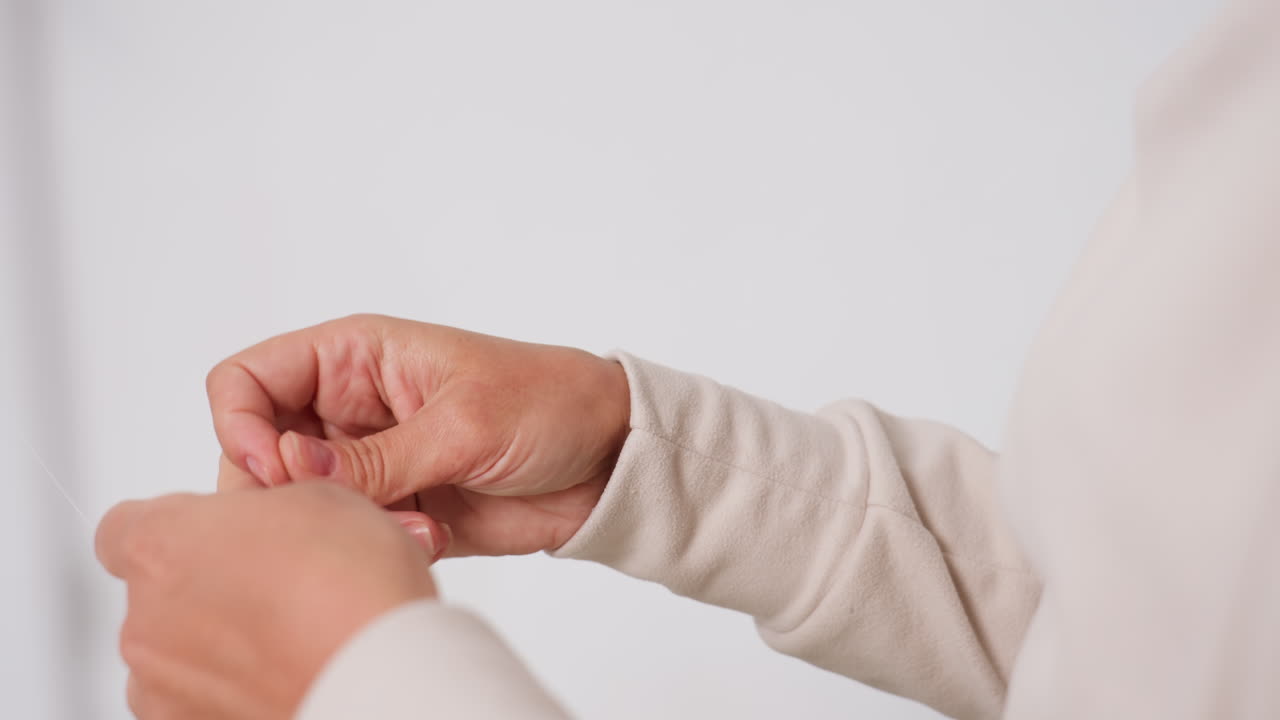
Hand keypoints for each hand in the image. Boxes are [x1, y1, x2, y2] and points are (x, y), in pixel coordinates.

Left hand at [96, 483, 445, 718]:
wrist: (381, 678)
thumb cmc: (353, 592)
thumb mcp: (323, 496)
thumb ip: (270, 502)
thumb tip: (272, 511)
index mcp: (160, 546)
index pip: (124, 527)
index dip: (181, 527)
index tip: (223, 534)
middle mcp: (145, 620)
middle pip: (157, 593)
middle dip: (209, 586)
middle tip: (282, 582)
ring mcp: (162, 688)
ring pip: (177, 653)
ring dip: (220, 642)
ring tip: (294, 634)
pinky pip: (202, 700)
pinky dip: (235, 689)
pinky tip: (291, 670)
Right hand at [206, 314, 629, 555]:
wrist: (610, 459)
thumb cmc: (547, 403)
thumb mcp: (462, 422)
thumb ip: (375, 456)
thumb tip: (287, 471)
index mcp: (354, 357)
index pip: (246, 380)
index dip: (240, 425)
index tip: (278, 467)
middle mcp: (349, 409)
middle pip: (257, 453)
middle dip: (288, 492)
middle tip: (341, 514)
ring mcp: (371, 463)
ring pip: (304, 505)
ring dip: (344, 525)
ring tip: (415, 527)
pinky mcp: (397, 508)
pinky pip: (353, 536)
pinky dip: (380, 546)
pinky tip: (434, 538)